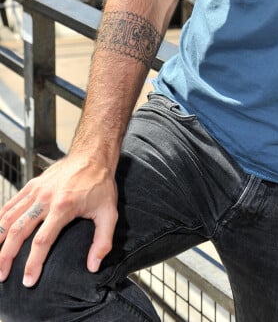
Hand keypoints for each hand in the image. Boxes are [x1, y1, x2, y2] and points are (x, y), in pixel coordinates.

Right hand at [0, 153, 117, 287]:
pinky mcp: (33, 184)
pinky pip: (12, 203)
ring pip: (10, 217)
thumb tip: (93, 266)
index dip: (33, 263)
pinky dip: (1, 218)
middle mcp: (45, 198)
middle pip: (18, 231)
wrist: (93, 154)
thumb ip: (103, 241)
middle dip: (6, 256)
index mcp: (63, 207)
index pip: (41, 241)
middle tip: (2, 275)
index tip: (28, 280)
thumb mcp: (109, 213)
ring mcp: (36, 190)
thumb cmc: (100, 183)